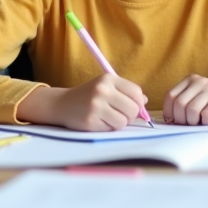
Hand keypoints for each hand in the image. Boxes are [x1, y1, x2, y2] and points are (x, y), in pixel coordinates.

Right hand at [18, 75, 147, 130]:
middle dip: (130, 115)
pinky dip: (108, 128)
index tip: (134, 107)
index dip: (139, 103)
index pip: (136, 92)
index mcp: (108, 79)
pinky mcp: (90, 121)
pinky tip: (98, 121)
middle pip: (133, 109)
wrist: (62, 104)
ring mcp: (95, 106)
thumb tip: (145, 101)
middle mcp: (102, 90)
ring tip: (108, 117)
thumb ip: (126, 92)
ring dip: (119, 123)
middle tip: (120, 114)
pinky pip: (111, 129)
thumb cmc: (88, 95)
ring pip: (123, 121)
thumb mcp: (106, 87)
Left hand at [163, 75, 207, 124]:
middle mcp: (199, 81)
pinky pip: (206, 114)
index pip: (170, 96)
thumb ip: (182, 104)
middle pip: (180, 104)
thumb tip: (169, 120)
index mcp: (189, 80)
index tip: (174, 121)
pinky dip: (205, 122)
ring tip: (198, 123)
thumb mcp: (194, 98)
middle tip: (188, 124)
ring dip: (193, 122)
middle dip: (181, 119)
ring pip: (192, 109)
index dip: (169, 112)